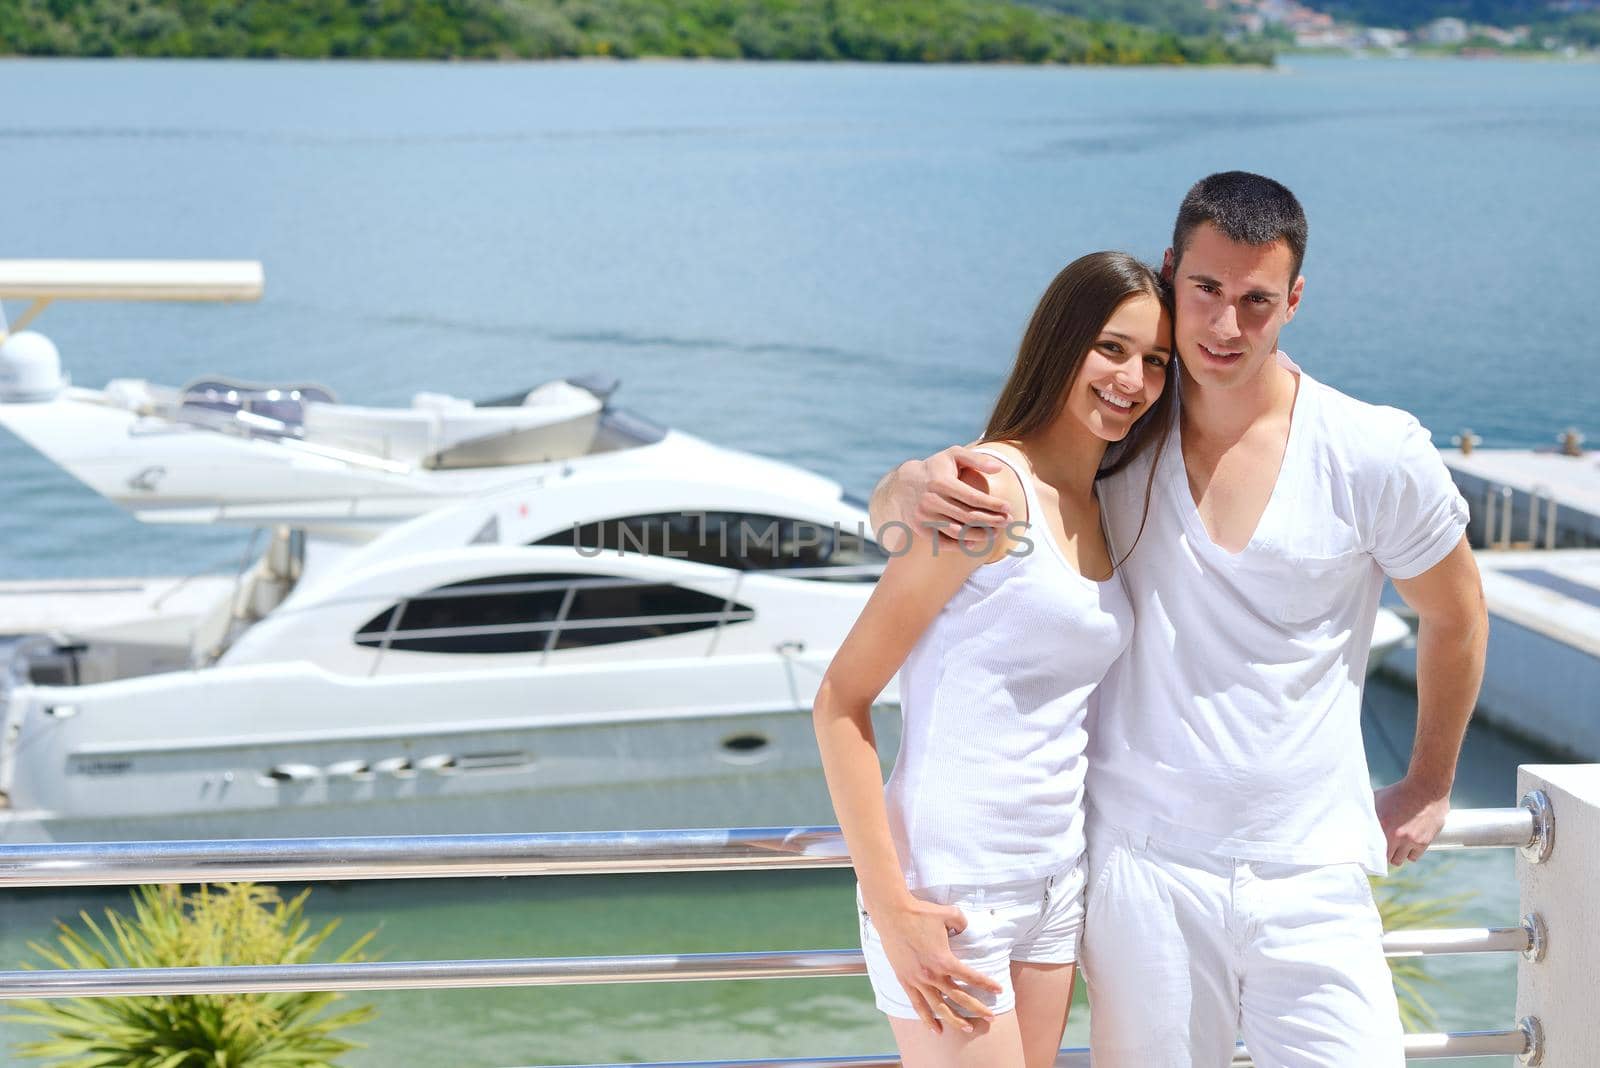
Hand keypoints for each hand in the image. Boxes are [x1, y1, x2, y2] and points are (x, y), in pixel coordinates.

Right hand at [871, 895, 1002, 1033]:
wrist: (892, 914)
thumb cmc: (920, 913)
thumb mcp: (948, 913)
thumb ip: (962, 922)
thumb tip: (965, 929)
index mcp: (944, 960)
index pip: (971, 977)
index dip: (987, 984)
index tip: (999, 990)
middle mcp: (932, 975)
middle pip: (959, 998)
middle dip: (977, 1009)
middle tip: (991, 1017)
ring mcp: (917, 980)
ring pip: (939, 1007)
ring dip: (955, 1020)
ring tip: (968, 1029)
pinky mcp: (904, 981)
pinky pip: (918, 1005)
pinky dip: (927, 1019)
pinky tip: (935, 1030)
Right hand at [891, 446, 1009, 552]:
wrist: (902, 485)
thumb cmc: (936, 468)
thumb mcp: (953, 455)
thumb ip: (976, 459)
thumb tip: (999, 468)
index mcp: (940, 482)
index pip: (972, 497)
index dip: (992, 504)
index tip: (1008, 508)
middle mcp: (930, 501)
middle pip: (968, 516)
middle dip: (991, 520)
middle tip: (1008, 521)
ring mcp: (924, 517)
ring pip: (957, 531)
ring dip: (980, 535)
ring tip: (996, 532)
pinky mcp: (920, 529)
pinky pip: (943, 542)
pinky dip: (960, 545)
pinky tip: (975, 543)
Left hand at [1374, 776, 1450, 866]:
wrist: (1426, 789)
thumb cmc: (1399, 792)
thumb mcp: (1378, 798)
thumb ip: (1367, 810)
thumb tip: (1352, 816)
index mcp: (1382, 825)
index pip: (1371, 849)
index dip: (1369, 851)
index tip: (1368, 850)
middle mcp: (1396, 835)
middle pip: (1385, 858)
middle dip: (1382, 853)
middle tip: (1382, 847)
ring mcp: (1410, 840)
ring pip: (1399, 860)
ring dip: (1396, 855)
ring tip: (1395, 846)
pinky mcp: (1423, 842)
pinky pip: (1413, 857)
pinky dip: (1409, 854)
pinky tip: (1407, 846)